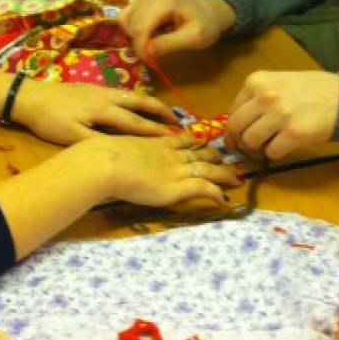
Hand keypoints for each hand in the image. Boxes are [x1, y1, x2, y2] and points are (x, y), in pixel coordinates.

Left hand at [13, 81, 175, 143]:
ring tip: (163, 111)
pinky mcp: (92, 88)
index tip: (175, 137)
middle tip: (178, 120)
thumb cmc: (50, 119)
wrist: (30, 96)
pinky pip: (122, 93)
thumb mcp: (71, 136)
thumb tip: (123, 149)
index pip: (136, 122)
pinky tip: (136, 104)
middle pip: (140, 102)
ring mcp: (100, 90)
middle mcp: (107, 96)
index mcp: (104, 110)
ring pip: (132, 95)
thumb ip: (97, 142)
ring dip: (150, 103)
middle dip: (160, 110)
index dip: (156, 130)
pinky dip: (136, 99)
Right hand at [72, 133, 240, 206]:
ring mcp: (175, 170)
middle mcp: (171, 154)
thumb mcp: (116, 147)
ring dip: (223, 173)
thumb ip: (124, 150)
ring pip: (207, 169)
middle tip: (230, 158)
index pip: (183, 140)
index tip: (205, 141)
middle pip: (200, 152)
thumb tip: (115, 154)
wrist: (105, 164)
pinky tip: (224, 199)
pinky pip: (202, 189)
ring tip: (236, 178)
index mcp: (156, 143)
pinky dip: (215, 192)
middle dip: (216, 156)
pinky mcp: (177, 188)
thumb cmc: (102, 157)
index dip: (196, 141)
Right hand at [119, 0, 235, 58]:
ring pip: (126, 21)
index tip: (147, 61)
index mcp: (164, 2)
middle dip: (138, 43)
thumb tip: (147, 52)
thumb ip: (170, 44)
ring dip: (135, 36)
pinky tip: (149, 33)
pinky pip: (126, 16)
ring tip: (154, 41)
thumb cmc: (205, 25)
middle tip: (152, 55)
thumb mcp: (195, 38)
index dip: (140, 47)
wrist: (210, 11)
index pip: (141, 27)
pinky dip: (132, 28)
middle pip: (132, 25)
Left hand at [226, 70, 338, 159]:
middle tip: (242, 149)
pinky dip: (274, 154)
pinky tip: (283, 147)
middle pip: (237, 126)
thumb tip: (239, 122)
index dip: (234, 127)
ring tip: (266, 148)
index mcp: (258, 81)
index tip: (236, 136)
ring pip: (251, 141)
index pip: (233, 110)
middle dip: (237, 141)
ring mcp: (279, 115)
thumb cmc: (313, 89)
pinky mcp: (293, 134)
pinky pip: (271, 152)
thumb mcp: (280, 82)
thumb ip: (259, 97)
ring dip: (256, 149)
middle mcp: (265, 96)